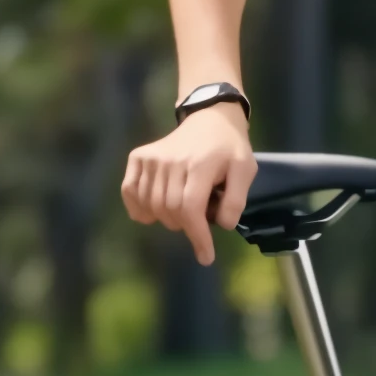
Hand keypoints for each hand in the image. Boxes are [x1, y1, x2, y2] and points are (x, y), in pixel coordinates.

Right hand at [120, 104, 256, 265]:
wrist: (210, 118)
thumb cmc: (229, 149)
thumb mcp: (246, 170)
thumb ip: (236, 200)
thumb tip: (221, 225)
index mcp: (201, 164)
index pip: (191, 208)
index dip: (197, 237)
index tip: (206, 256)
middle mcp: (171, 160)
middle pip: (170, 211)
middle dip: (186, 227)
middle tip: (199, 221)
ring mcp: (152, 158)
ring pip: (150, 206)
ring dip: (166, 219)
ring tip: (183, 211)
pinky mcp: (138, 157)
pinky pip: (130, 192)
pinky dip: (139, 209)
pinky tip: (154, 211)